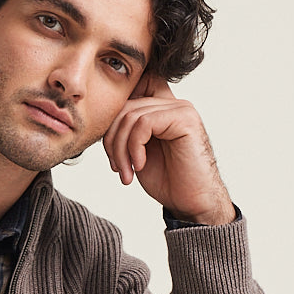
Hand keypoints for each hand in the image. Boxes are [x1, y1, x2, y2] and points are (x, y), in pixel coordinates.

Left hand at [102, 74, 234, 224]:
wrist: (192, 201)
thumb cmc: (167, 180)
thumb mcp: (137, 152)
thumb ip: (125, 131)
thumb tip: (101, 119)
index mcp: (161, 109)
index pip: (131, 92)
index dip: (113, 116)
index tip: (111, 149)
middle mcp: (171, 104)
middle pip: (124, 107)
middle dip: (111, 140)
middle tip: (116, 168)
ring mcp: (179, 109)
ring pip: (130, 116)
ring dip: (120, 149)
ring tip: (126, 172)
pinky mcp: (184, 118)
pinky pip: (144, 123)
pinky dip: (134, 148)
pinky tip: (139, 166)